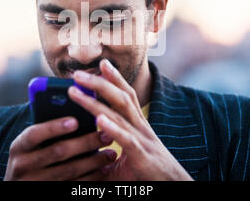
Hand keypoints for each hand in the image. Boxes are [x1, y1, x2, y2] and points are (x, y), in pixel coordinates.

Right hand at [4, 117, 116, 180]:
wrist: (21, 185)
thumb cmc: (33, 155)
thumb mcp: (32, 143)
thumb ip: (47, 127)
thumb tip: (77, 106)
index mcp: (19, 146)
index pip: (34, 134)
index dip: (54, 127)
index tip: (75, 121)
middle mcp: (23, 165)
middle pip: (58, 152)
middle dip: (85, 143)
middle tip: (106, 135)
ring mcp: (35, 182)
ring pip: (69, 171)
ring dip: (93, 161)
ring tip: (111, 153)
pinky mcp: (50, 192)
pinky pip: (73, 186)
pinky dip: (90, 178)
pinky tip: (103, 170)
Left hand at [68, 59, 193, 180]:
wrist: (174, 187)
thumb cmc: (148, 172)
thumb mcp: (128, 155)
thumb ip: (111, 145)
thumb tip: (88, 144)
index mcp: (138, 125)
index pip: (127, 95)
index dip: (115, 78)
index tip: (102, 63)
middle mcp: (141, 127)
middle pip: (120, 97)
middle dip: (99, 82)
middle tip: (77, 73)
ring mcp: (143, 139)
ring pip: (119, 113)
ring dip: (94, 100)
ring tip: (74, 91)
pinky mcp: (142, 155)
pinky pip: (126, 139)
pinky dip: (112, 127)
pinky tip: (99, 120)